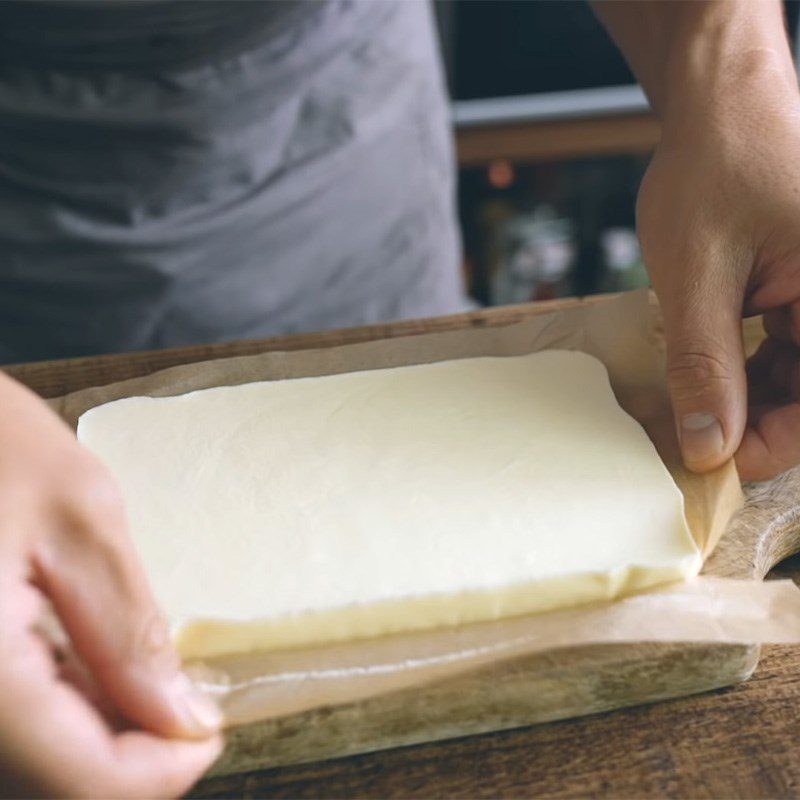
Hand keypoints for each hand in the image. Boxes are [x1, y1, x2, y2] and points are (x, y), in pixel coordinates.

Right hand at [0, 373, 221, 797]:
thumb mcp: (78, 519)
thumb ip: (128, 630)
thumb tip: (184, 717)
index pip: (83, 782)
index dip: (162, 772)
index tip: (211, 729)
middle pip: (53, 779)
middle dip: (132, 753)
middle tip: (185, 700)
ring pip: (27, 757)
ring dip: (96, 732)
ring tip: (143, 677)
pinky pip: (6, 715)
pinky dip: (56, 705)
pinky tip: (87, 664)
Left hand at [636, 59, 799, 480]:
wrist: (719, 112)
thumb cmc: (713, 170)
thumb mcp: (696, 275)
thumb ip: (706, 363)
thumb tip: (709, 444)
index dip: (773, 445)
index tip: (711, 465)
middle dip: (750, 426)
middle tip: (685, 443)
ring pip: (793, 382)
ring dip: (741, 404)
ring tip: (682, 412)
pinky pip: (781, 356)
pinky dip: (740, 374)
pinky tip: (701, 379)